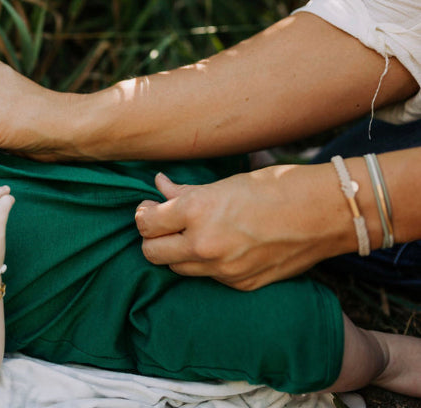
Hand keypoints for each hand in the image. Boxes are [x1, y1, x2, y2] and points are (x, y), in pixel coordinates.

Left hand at [136, 167, 354, 290]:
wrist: (324, 213)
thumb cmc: (276, 188)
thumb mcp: (224, 184)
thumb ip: (186, 192)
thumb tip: (159, 186)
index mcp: (196, 211)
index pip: (145, 223)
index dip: (143, 215)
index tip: (149, 209)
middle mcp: (204, 244)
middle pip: (151, 253)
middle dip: (152, 239)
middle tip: (162, 225)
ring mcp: (222, 269)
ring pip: (177, 268)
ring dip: (177, 253)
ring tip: (191, 235)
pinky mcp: (240, 284)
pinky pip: (209, 278)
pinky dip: (207, 264)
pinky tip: (222, 247)